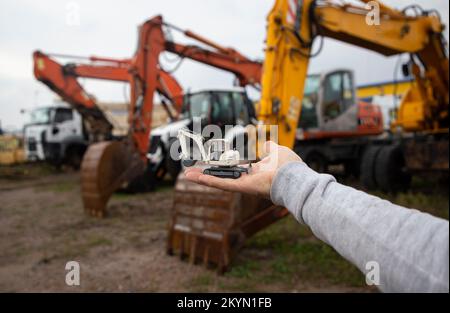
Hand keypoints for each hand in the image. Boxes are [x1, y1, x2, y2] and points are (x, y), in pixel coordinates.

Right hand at [184, 141, 301, 197]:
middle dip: (207, 172)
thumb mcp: (278, 151)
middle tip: (192, 169)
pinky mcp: (241, 187)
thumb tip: (266, 143)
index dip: (223, 165)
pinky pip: (222, 184)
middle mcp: (247, 179)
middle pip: (223, 175)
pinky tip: (194, 178)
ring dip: (202, 178)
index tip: (212, 161)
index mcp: (255, 172)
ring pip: (219, 181)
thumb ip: (270, 148)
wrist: (295, 178)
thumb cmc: (290, 167)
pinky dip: (208, 181)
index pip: (235, 168)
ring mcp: (243, 184)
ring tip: (187, 174)